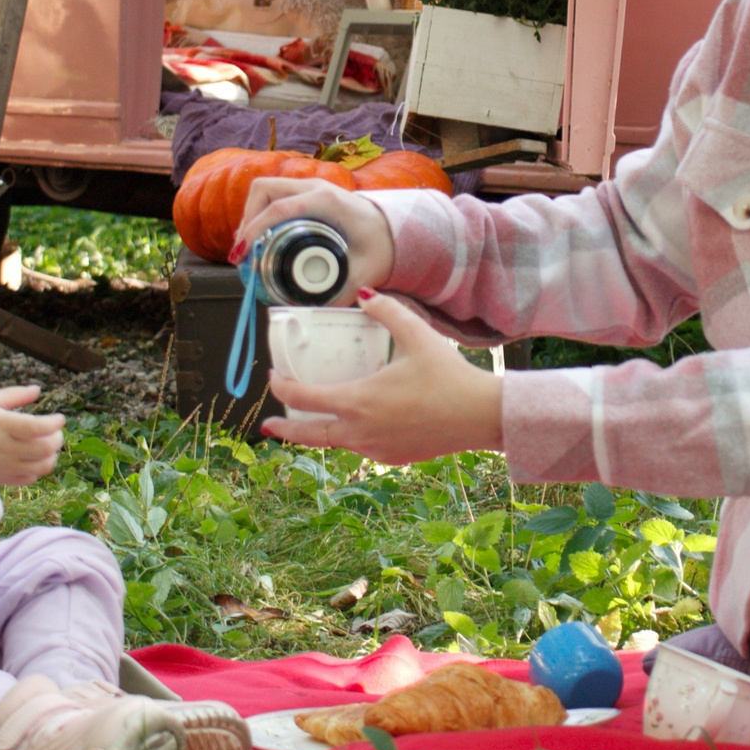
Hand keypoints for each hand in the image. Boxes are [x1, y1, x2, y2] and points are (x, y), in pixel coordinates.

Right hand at [0, 386, 64, 486]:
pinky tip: (34, 457)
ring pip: (43, 466)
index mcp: (2, 426)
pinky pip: (33, 477)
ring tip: (48, 444)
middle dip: (57, 438)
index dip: (53, 424)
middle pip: (44, 448)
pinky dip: (39, 467)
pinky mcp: (6, 479)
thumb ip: (15, 394)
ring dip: (52, 454)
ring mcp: (6, 467)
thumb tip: (38, 390)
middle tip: (55, 431)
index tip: (60, 418)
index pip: (35, 427)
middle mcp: (5, 448)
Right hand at [233, 179, 396, 288]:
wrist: (396, 229)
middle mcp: (315, 187)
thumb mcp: (365, 272)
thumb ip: (341, 292)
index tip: (242, 255)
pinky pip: (275, 196)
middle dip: (247, 219)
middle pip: (264, 190)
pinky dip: (262, 214)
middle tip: (243, 253)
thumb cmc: (382, 246)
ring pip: (266, 190)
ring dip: (251, 215)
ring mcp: (311, 187)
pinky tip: (261, 239)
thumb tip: (309, 310)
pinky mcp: (308, 194)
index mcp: (327, 201)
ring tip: (248, 248)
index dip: (254, 230)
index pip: (279, 208)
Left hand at [263, 291, 502, 462]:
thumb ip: (386, 310)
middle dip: (285, 428)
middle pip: (309, 434)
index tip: (275, 378)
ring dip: (318, 433)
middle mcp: (360, 431)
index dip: (283, 387)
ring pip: (335, 443)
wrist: (480, 416)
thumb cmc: (449, 377)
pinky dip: (349, 438)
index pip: (305, 398)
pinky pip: (361, 448)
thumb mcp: (416, 335)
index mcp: (358, 401)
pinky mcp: (394, 457)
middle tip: (268, 424)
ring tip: (311, 423)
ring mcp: (376, 448)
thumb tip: (365, 292)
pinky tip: (356, 427)